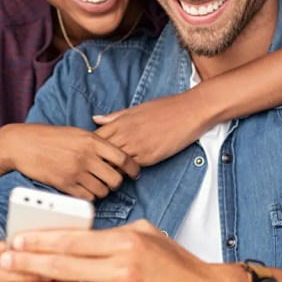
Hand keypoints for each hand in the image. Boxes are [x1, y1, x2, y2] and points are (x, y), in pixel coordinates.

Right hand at [0, 124, 140, 199]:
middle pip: (116, 178)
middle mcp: (86, 156)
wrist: (22, 144)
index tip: (134, 173)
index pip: (123, 158)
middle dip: (116, 182)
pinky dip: (89, 197)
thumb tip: (115, 155)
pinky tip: (84, 191)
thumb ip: (96, 143)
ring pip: (103, 191)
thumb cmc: (49, 137)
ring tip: (95, 185)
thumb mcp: (76, 133)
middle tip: (110, 181)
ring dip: (102, 191)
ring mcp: (75, 171)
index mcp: (92, 140)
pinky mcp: (64, 184)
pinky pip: (87, 198)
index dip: (133, 168)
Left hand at [0, 220, 250, 281]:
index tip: (18, 241)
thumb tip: (79, 236)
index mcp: (126, 243)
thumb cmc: (178, 266)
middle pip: (64, 267)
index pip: (73, 240)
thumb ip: (113, 235)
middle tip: (4, 263)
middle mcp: (124, 270)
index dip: (40, 241)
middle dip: (28, 264)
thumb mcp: (148, 235)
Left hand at [93, 91, 212, 166]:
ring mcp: (138, 147)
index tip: (90, 152)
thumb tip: (95, 119)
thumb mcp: (137, 108)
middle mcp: (127, 134)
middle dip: (97, 160)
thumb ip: (115, 116)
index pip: (96, 137)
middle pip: (102, 153)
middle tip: (95, 167)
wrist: (190, 112)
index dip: (91, 147)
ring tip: (108, 173)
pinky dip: (126, 171)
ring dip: (111, 168)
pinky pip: (132, 167)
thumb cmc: (165, 107)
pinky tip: (126, 172)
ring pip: (115, 163)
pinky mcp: (150, 157)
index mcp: (122, 121)